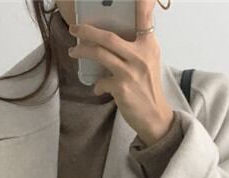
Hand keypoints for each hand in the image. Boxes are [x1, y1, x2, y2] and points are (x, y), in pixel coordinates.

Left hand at [67, 0, 174, 146]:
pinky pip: (101, 81)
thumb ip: (138, 44)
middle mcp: (141, 56)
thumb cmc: (148, 88)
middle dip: (87, 31)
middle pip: (108, 37)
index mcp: (149, 45)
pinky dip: (97, 86)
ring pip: (100, 54)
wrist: (155, 116)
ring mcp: (130, 72)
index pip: (144, 17)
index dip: (143, 2)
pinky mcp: (121, 88)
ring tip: (73, 51)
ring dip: (82, 52)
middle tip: (74, 29)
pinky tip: (98, 89)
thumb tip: (114, 34)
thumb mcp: (149, 61)